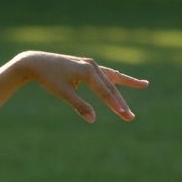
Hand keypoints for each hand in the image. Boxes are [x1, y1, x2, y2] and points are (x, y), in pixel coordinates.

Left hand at [16, 51, 148, 122]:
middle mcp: (92, 65)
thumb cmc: (48, 78)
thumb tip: (93, 119)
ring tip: (144, 84)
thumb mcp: (63, 93)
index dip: (115, 105)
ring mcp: (90, 64)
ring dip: (126, 83)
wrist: (37, 62)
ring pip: (112, 77)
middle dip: (121, 103)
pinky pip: (105, 73)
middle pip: (111, 86)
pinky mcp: (86, 66)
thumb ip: (79, 106)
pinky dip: (114, 78)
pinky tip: (121, 79)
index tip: (125, 115)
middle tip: (131, 118)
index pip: (105, 91)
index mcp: (87, 71)